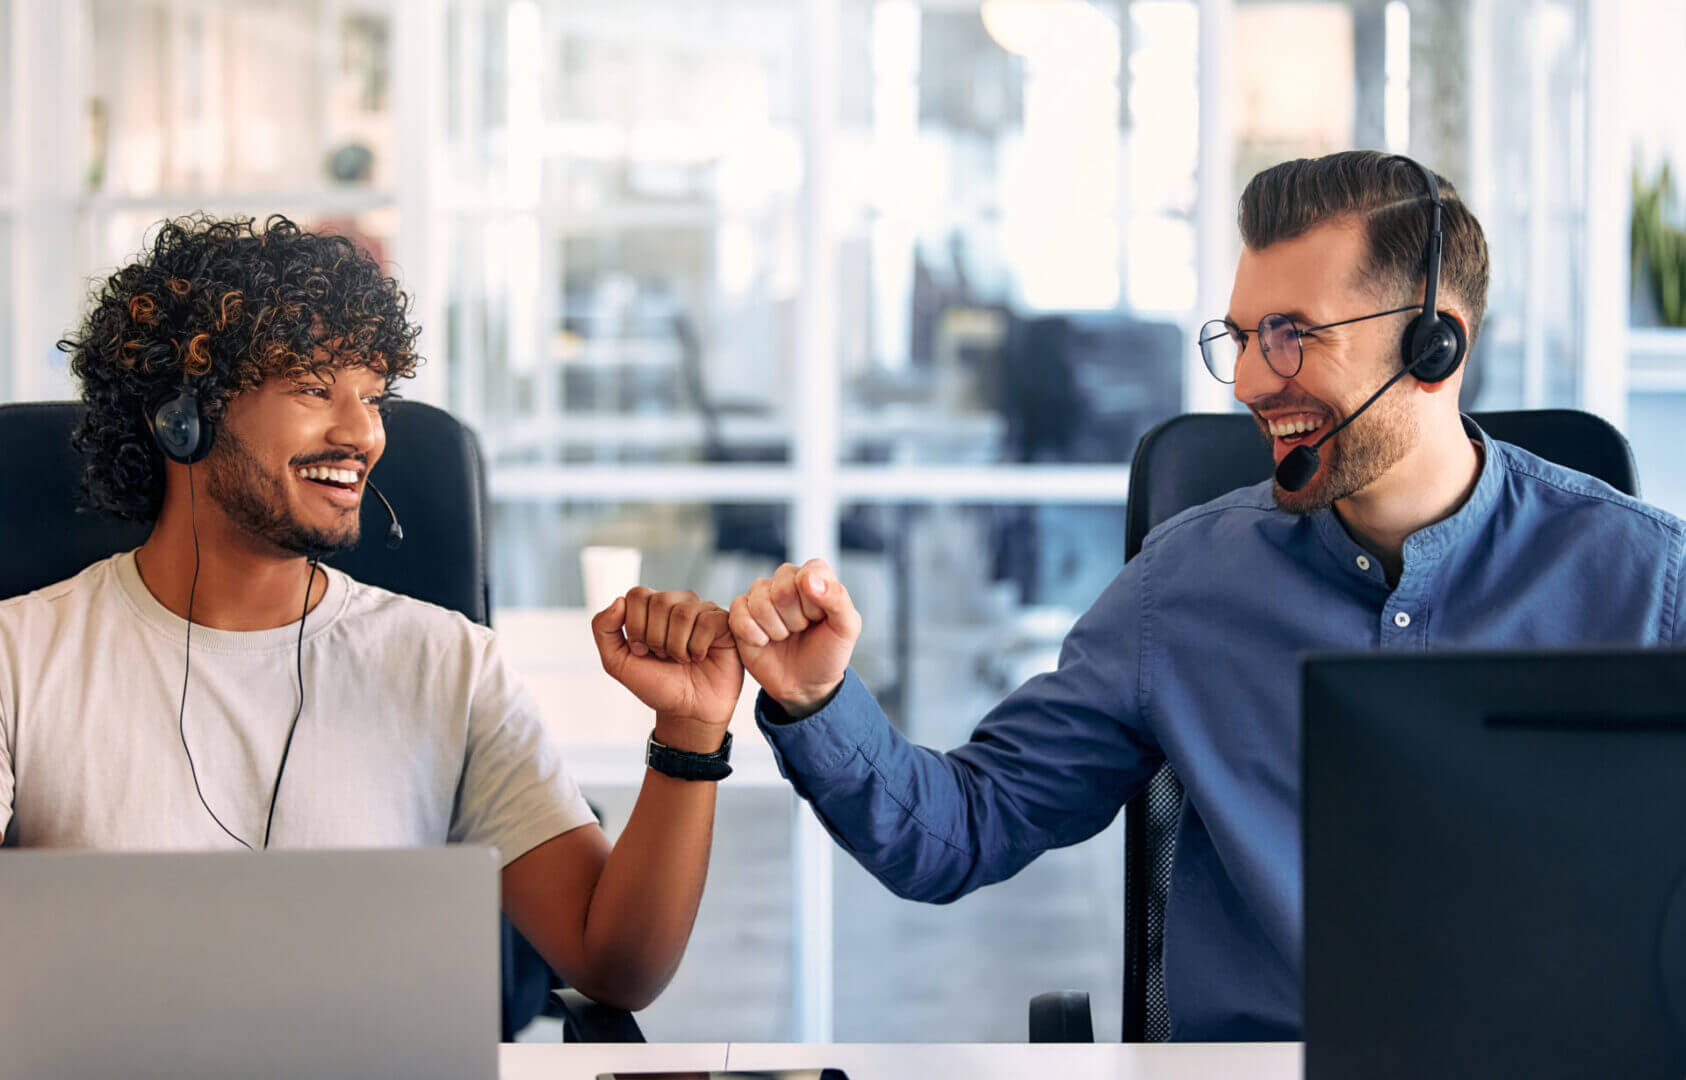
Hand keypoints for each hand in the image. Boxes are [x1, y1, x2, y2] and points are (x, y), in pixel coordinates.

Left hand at [593, 588, 743, 750]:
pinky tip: (700, 657)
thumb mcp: (618, 663)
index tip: (642, 651)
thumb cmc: (657, 685)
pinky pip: (707, 621)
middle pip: (660, 602)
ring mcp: (703, 611)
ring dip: (677, 646)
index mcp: (652, 607)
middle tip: (664, 657)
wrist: (687, 711)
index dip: (636, 627)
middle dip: (656, 639)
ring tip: (682, 659)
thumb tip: (618, 601)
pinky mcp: (724, 623)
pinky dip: (698, 647)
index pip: (637, 595)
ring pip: (683, 612)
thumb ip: (603, 630)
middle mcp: (678, 603)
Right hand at [728, 559, 860, 717]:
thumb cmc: (827, 653)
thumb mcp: (846, 629)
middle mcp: (785, 580)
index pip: (808, 573)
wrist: (805, 685)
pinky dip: (753, 634)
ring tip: (785, 636)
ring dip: (775, 629)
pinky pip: (738, 613)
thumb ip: (838, 599)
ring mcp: (760, 596)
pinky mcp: (740, 613)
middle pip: (781, 589)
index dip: (813, 602)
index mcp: (814, 576)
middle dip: (794, 619)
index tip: (819, 618)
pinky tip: (764, 641)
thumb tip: (808, 579)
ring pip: (759, 602)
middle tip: (801, 630)